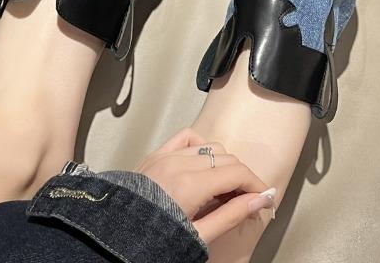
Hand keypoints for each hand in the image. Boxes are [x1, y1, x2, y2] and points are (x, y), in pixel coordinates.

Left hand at [135, 128, 275, 244]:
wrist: (114, 241)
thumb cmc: (151, 242)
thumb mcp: (197, 236)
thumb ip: (230, 215)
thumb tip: (258, 201)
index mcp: (189, 185)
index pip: (237, 172)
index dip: (256, 185)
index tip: (264, 199)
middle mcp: (177, 164)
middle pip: (226, 158)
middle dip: (242, 178)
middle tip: (246, 201)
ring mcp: (164, 156)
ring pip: (209, 147)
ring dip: (222, 164)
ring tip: (223, 189)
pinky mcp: (155, 155)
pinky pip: (185, 138)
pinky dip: (199, 147)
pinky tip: (203, 165)